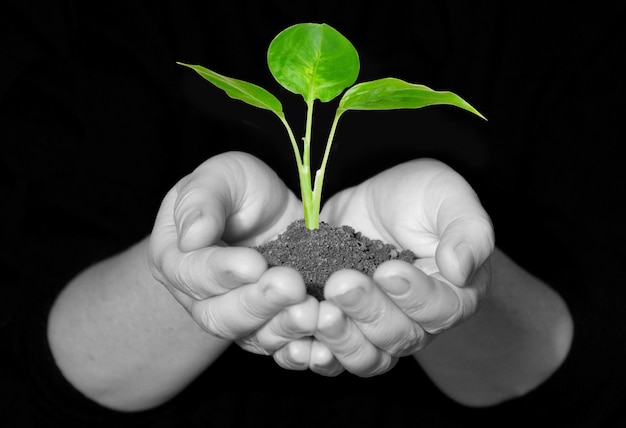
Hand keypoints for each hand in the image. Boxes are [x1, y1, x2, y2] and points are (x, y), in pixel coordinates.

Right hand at [148, 151, 317, 368]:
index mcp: (176, 258)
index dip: (221, 272)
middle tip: (292, 286)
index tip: (255, 264)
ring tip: (312, 311)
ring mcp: (233, 316)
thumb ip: (202, 199)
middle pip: (219, 315)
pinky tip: (322, 340)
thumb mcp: (221, 176)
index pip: (191, 273)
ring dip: (282, 326)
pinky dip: (299, 348)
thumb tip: (192, 237)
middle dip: (258, 302)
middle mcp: (198, 296)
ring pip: (250, 336)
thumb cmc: (237, 189)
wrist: (268, 213)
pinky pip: (279, 346)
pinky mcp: (266, 327)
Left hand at [313, 159, 494, 376]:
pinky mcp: (344, 327)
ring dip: (340, 338)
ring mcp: (378, 330)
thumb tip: (460, 268)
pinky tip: (293, 342)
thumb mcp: (447, 196)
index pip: (441, 310)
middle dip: (368, 311)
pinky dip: (313, 355)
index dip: (415, 296)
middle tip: (341, 283)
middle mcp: (418, 322)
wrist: (376, 205)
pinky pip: (332, 357)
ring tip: (319, 310)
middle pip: (398, 337)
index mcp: (452, 294)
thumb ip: (466, 230)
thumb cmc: (420, 197)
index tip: (389, 270)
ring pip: (365, 357)